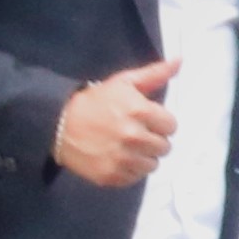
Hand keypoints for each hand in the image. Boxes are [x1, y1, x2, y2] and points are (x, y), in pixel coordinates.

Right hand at [54, 62, 179, 187]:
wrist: (59, 123)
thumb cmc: (95, 101)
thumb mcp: (124, 82)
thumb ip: (154, 74)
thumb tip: (179, 61)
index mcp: (140, 111)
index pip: (171, 126)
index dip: (161, 122)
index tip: (148, 120)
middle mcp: (133, 137)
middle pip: (164, 147)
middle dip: (153, 139)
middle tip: (136, 133)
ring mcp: (122, 159)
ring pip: (152, 164)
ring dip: (143, 156)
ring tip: (127, 146)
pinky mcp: (112, 176)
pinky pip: (136, 177)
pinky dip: (130, 169)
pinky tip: (117, 157)